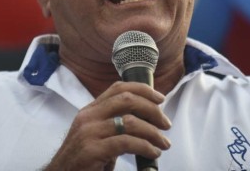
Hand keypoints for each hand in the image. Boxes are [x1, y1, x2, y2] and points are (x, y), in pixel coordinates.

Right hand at [44, 81, 171, 170]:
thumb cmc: (83, 161)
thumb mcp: (97, 136)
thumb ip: (114, 125)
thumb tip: (145, 119)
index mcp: (90, 110)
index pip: (118, 88)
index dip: (143, 90)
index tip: (160, 98)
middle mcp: (88, 117)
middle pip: (127, 100)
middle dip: (152, 110)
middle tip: (166, 124)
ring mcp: (88, 133)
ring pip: (130, 121)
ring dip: (153, 132)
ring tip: (163, 143)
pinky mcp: (92, 150)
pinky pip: (126, 143)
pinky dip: (145, 147)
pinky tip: (153, 153)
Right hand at [227, 127, 249, 169]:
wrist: (246, 164)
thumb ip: (244, 143)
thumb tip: (237, 141)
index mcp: (245, 143)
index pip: (240, 137)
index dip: (237, 132)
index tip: (233, 128)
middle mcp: (239, 145)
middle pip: (237, 141)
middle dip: (240, 145)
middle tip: (243, 150)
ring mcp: (236, 148)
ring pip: (234, 144)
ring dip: (237, 149)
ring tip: (240, 153)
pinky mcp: (232, 151)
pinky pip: (230, 147)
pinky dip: (233, 150)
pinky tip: (237, 153)